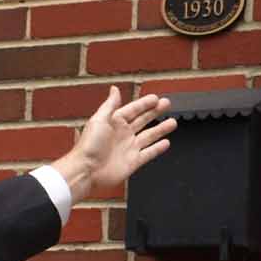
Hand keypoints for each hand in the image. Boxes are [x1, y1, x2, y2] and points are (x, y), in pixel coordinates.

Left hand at [53, 88, 174, 203]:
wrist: (87, 170)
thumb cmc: (89, 146)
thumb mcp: (99, 119)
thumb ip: (110, 105)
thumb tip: (114, 89)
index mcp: (114, 122)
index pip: (133, 110)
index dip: (145, 104)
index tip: (156, 98)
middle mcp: (123, 134)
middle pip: (143, 120)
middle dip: (155, 112)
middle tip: (167, 104)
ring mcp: (129, 148)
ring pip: (149, 136)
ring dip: (161, 129)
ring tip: (173, 122)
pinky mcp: (133, 162)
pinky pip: (149, 153)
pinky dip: (158, 148)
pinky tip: (166, 142)